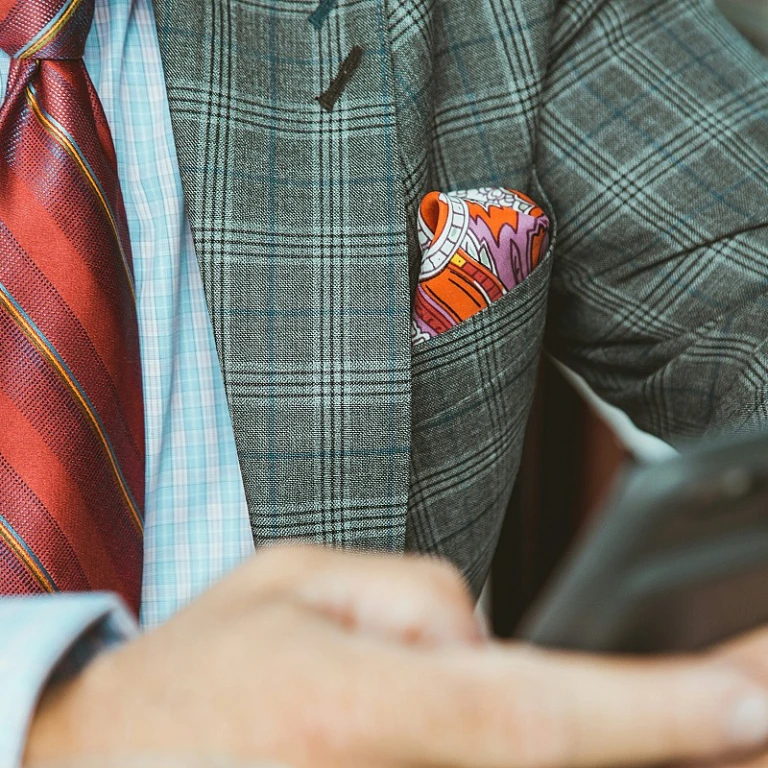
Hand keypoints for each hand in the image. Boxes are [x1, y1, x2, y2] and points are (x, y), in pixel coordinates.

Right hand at [24, 545, 767, 767]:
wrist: (112, 764)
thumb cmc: (196, 670)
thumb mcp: (290, 577)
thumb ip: (408, 594)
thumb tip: (487, 636)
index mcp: (365, 707)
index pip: (541, 714)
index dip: (663, 713)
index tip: (757, 690)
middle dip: (686, 742)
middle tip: (762, 694)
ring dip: (642, 753)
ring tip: (721, 721)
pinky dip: (576, 760)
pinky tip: (609, 739)